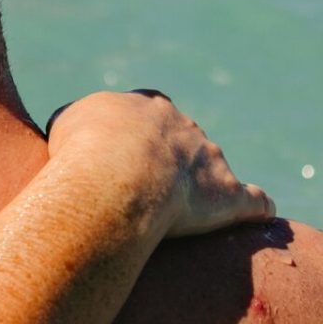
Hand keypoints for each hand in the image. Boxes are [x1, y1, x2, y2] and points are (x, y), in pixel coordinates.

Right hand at [47, 90, 273, 238]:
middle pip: (185, 141)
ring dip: (205, 188)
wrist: (116, 175)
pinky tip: (256, 216)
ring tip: (184, 217)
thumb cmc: (84, 149)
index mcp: (147, 106)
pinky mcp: (230, 196)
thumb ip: (79, 124)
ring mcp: (212, 159)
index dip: (140, 134)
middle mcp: (184, 127)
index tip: (125, 155)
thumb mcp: (66, 122)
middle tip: (145, 193)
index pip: (151, 111)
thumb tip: (76, 134)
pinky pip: (254, 202)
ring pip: (215, 170)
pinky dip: (256, 208)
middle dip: (171, 162)